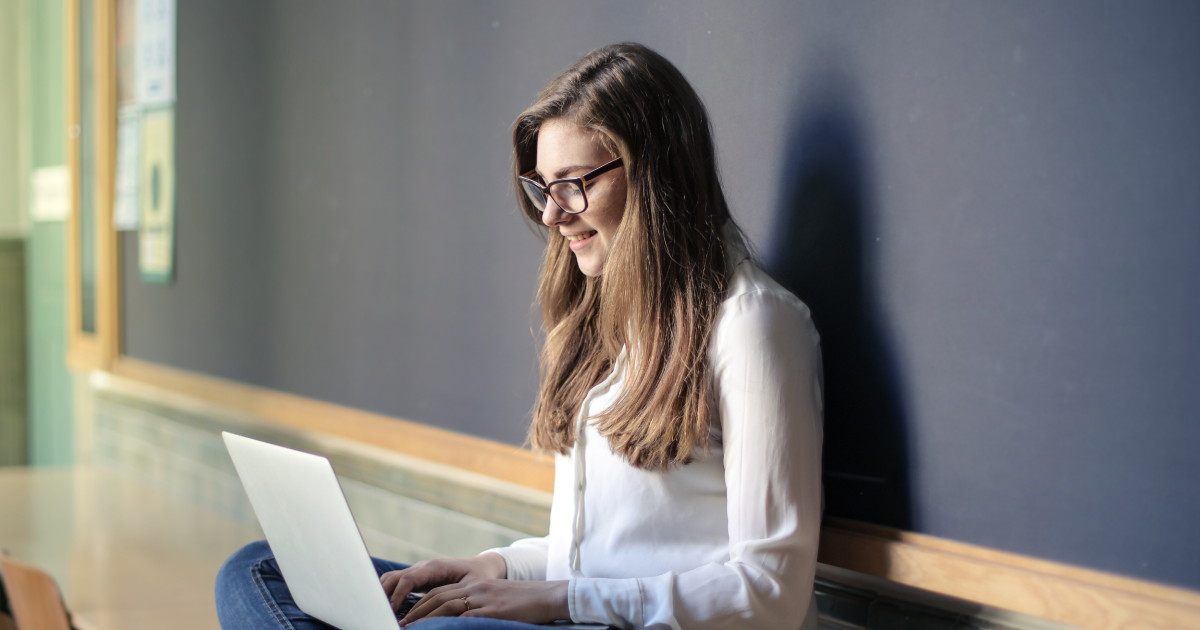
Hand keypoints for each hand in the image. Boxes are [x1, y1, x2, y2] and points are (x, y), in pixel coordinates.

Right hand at [381, 553, 506, 613]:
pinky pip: (397, 583)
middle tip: (381, 615)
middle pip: (394, 578)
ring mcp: (418, 571)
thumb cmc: (478, 576)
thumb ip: (457, 597)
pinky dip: (389, 594)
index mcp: (434, 567)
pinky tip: (388, 609)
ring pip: (391, 579)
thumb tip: (445, 611)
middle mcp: (423, 567)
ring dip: (384, 594)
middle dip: (384, 595)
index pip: (408, 579)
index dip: (397, 595)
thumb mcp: (472, 587)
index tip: (392, 611)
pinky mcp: (417, 578)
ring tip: (382, 613)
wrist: (481, 566)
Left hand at [399, 579, 569, 625]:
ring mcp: (482, 598)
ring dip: (424, 617)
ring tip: (409, 628)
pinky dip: (447, 624)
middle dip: (415, 611)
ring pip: (445, 605)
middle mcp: (474, 589)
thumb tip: (458, 619)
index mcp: (474, 585)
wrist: (548, 596)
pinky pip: (465, 617)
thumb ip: (476, 606)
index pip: (439, 592)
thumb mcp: (496, 600)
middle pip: (437, 597)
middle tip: (399, 623)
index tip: (404, 616)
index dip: (419, 604)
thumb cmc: (524, 603)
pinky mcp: (492, 611)